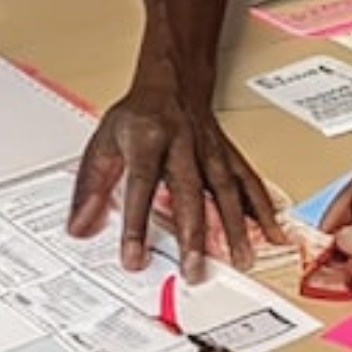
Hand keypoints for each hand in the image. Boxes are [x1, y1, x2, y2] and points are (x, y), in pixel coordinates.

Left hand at [68, 74, 285, 280]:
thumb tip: (80, 228)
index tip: (133, 258)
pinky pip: (248, 182)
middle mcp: (182, 145)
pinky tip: (271, 232)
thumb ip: (89, 187)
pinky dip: (263, 209)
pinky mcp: (228, 155)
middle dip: (193, 235)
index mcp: (147, 139)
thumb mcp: (104, 141)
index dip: (136, 224)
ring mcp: (210, 151)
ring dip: (234, 227)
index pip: (140, 185)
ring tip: (239, 259)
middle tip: (193, 270)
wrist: (173, 81)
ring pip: (225, 190)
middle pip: (189, 193)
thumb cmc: (140, 114)